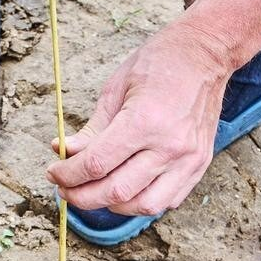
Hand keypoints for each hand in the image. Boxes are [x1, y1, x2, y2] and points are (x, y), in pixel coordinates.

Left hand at [45, 22, 237, 216]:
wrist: (206, 54)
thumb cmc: (159, 63)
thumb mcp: (116, 88)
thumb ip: (93, 128)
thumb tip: (65, 152)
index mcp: (144, 121)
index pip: (96, 164)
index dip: (68, 174)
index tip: (54, 173)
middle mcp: (169, 146)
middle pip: (116, 192)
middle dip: (82, 196)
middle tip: (66, 190)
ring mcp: (188, 159)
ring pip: (143, 205)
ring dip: (112, 206)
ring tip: (95, 192)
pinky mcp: (200, 165)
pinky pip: (167, 201)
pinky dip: (141, 202)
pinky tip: (126, 190)